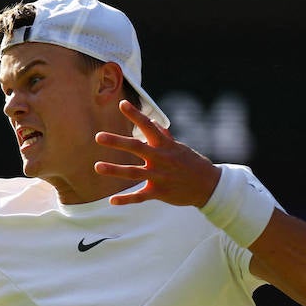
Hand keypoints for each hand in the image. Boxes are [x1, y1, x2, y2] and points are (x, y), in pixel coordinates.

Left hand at [94, 100, 221, 206]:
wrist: (208, 185)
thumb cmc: (191, 163)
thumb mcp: (179, 148)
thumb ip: (163, 137)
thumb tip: (153, 123)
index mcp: (165, 145)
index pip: (148, 125)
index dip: (135, 114)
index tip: (122, 104)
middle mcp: (161, 159)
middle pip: (136, 148)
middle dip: (117, 142)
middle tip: (98, 136)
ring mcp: (159, 176)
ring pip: (134, 173)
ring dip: (114, 170)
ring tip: (97, 166)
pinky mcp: (159, 192)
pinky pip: (140, 197)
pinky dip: (126, 199)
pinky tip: (112, 201)